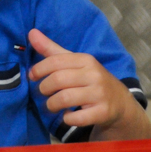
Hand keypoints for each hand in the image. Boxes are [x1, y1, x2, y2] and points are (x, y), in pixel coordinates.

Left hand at [27, 28, 150, 140]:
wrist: (119, 102)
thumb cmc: (90, 80)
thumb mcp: (74, 63)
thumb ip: (52, 50)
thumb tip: (31, 33)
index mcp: (86, 60)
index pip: (55, 61)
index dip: (38, 69)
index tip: (32, 77)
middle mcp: (94, 74)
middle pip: (57, 80)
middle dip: (44, 88)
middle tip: (44, 93)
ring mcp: (99, 94)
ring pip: (64, 98)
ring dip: (51, 104)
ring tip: (52, 105)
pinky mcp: (102, 112)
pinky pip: (76, 118)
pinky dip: (67, 118)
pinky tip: (68, 115)